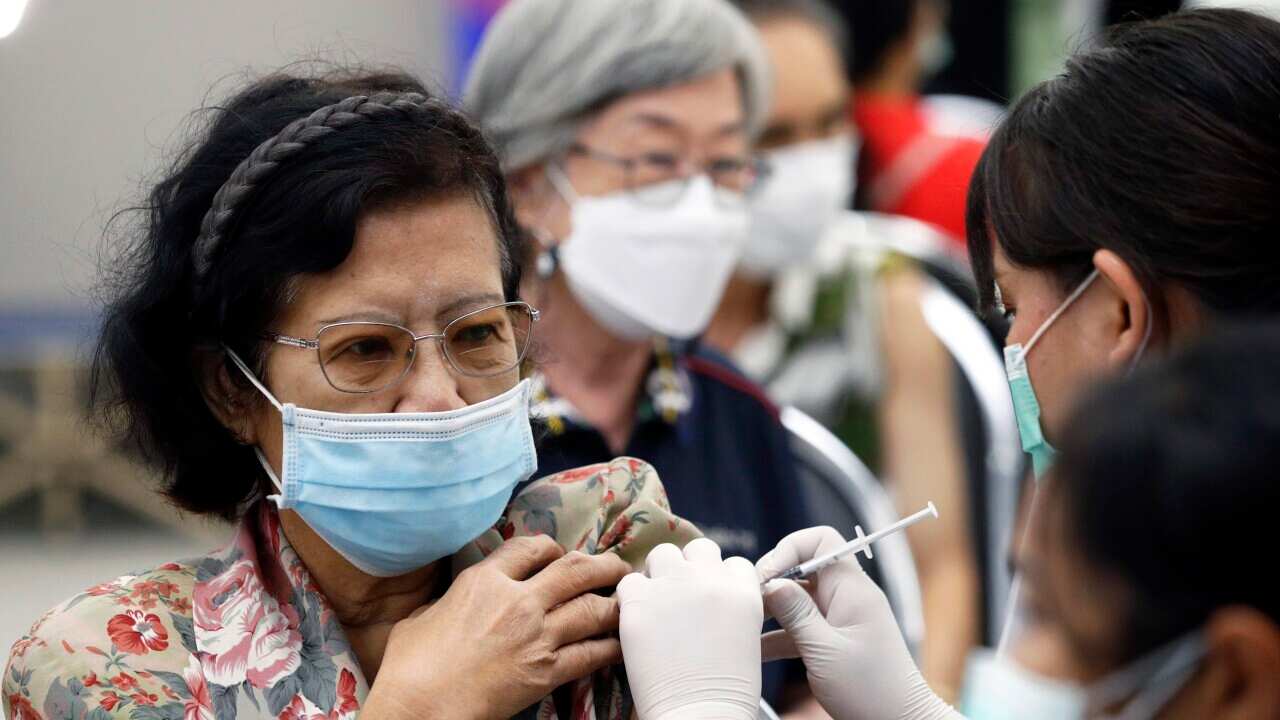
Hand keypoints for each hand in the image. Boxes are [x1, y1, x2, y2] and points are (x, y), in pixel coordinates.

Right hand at [363, 535, 630, 719]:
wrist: (421, 707)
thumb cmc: (409, 667)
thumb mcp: (422, 616)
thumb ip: (450, 601)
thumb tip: (455, 602)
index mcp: (484, 580)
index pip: (532, 547)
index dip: (552, 547)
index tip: (560, 554)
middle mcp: (517, 600)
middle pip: (575, 569)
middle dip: (602, 564)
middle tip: (616, 566)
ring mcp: (536, 635)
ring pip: (592, 607)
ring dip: (615, 602)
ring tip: (628, 599)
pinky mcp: (547, 671)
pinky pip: (592, 653)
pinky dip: (611, 646)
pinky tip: (621, 644)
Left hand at [617, 538, 762, 719]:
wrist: (698, 713)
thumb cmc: (726, 691)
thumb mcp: (746, 639)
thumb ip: (731, 607)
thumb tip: (713, 598)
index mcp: (742, 590)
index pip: (732, 563)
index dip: (720, 579)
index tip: (710, 599)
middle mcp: (709, 579)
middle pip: (698, 548)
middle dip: (690, 567)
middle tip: (681, 595)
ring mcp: (672, 586)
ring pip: (662, 554)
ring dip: (660, 573)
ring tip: (656, 602)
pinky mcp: (638, 601)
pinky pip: (629, 581)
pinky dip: (632, 597)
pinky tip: (637, 618)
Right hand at [757, 527, 960, 719]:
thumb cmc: (873, 691)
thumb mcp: (825, 650)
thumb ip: (795, 612)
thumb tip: (771, 581)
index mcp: (853, 589)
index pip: (821, 541)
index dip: (789, 550)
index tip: (765, 576)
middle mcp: (848, 597)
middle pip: (804, 569)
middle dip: (774, 581)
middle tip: (749, 602)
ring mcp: (841, 618)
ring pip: (798, 600)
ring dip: (772, 611)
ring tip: (746, 626)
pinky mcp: (835, 640)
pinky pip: (801, 626)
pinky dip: (779, 635)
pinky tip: (757, 650)